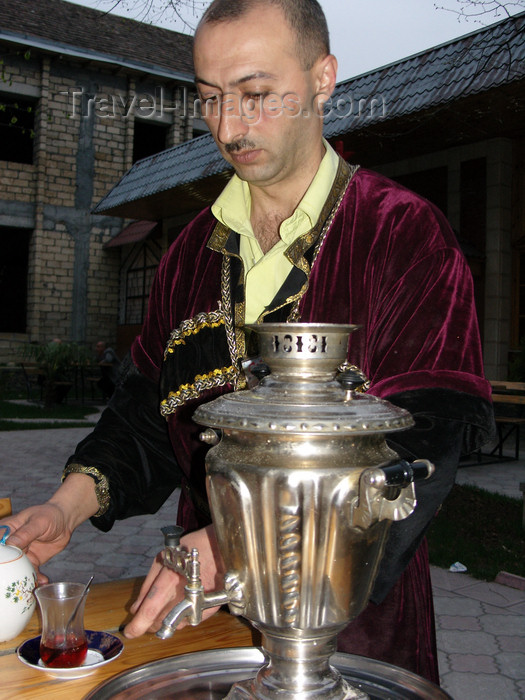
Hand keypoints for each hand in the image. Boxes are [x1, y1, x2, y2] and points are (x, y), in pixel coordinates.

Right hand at [0, 472, 99, 583]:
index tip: (3, 564)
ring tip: (29, 585)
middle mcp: (10, 544)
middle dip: (7, 571)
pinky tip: (42, 581)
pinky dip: (36, 578)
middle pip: (3, 560)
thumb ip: (25, 533)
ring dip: (21, 578)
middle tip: (12, 581)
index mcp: (6, 530)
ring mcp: (20, 553)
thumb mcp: (38, 522)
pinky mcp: (30, 560)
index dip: (1, 556)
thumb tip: (10, 543)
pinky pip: (30, 572)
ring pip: (15, 569)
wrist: (64, 521)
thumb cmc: (49, 515)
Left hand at [124, 524, 223, 638]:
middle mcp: (183, 596)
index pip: (149, 611)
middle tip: (144, 619)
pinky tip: (181, 604)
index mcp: (169, 580)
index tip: (129, 632)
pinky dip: (180, 617)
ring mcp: (197, 605)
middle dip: (149, 624)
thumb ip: (148, 584)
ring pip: (173, 625)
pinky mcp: (208, 610)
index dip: (137, 626)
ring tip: (164, 608)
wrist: (222, 548)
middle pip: (160, 623)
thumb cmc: (191, 549)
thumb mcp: (163, 558)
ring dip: (164, 621)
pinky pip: (188, 622)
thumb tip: (136, 608)